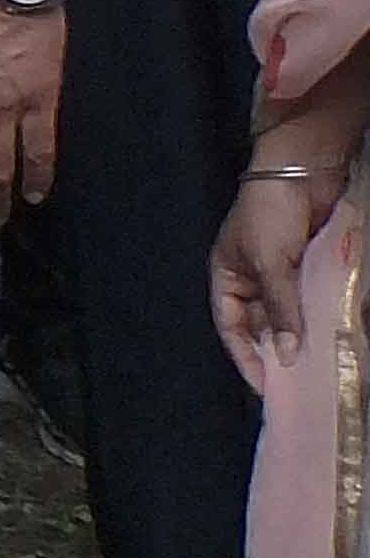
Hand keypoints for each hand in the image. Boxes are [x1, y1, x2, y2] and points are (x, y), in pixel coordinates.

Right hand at [214, 163, 342, 374]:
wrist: (305, 170)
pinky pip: (310, 302)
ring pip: (289, 316)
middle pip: (261, 326)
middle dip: (275, 352)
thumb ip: (281, 309)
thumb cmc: (270, 212)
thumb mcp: (270, 263)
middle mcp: (252, 280)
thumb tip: (288, 356)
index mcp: (227, 276)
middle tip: (294, 385)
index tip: (264, 387)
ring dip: (300, 338)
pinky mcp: (308, 269)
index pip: (231, 327)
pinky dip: (318, 320)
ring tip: (314, 368)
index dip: (245, 356)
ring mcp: (283, 275)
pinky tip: (329, 339)